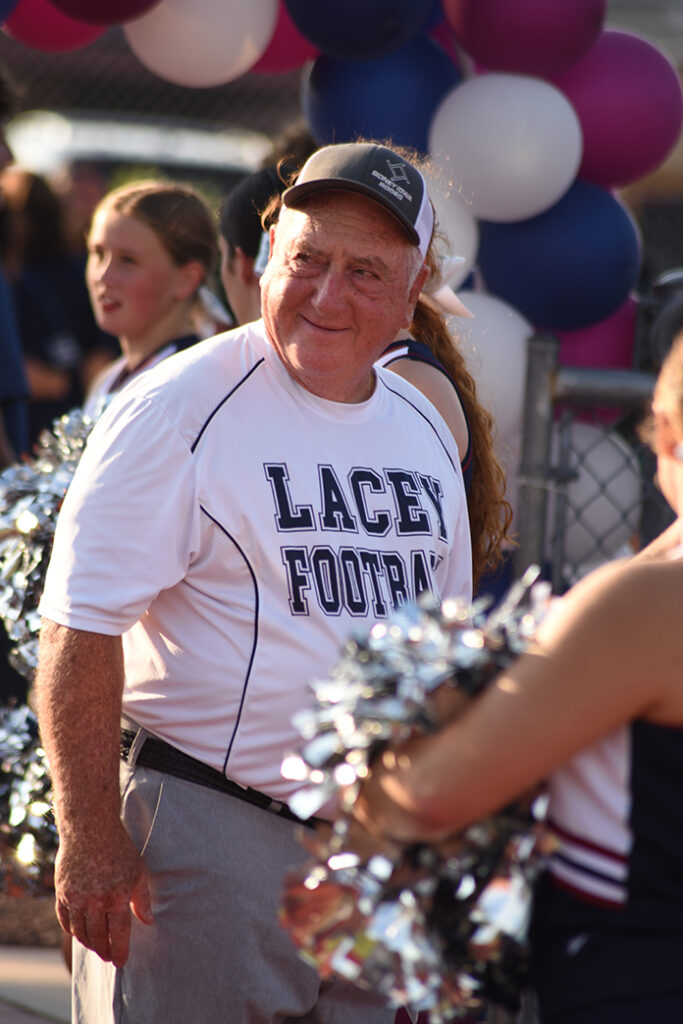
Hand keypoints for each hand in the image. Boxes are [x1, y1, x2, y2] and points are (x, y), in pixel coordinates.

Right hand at [54, 820, 153, 966]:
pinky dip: (72, 930)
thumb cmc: (119, 848)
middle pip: (98, 937)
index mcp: (117, 895)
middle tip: (109, 956)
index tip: (121, 962)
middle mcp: (95, 900)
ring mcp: (76, 897)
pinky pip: (65, 920)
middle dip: (104, 950)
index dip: (120, 951)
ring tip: (96, 946)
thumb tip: (149, 921)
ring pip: (80, 932)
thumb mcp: (137, 870)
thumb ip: (142, 899)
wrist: (90, 827)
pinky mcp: (62, 892)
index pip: (119, 933)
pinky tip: (80, 932)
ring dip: (88, 943)